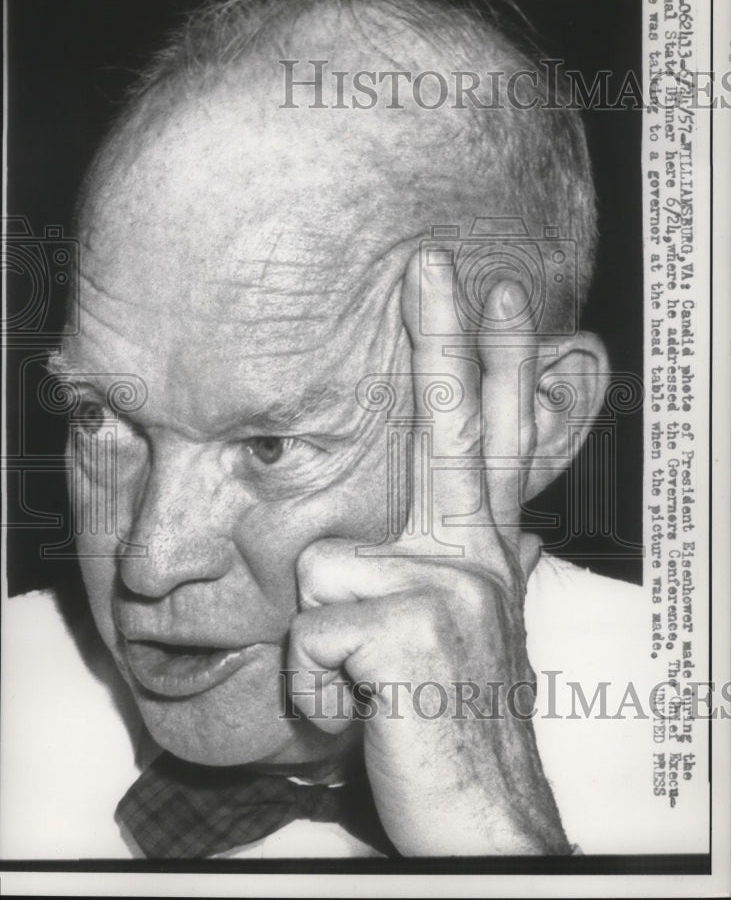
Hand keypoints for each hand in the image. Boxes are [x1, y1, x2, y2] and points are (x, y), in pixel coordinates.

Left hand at [286, 253, 569, 855]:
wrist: (480, 812)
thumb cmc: (456, 720)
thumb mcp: (472, 635)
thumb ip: (484, 573)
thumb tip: (517, 534)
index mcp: (476, 552)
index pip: (487, 440)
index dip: (496, 365)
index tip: (496, 297)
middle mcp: (470, 556)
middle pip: (445, 427)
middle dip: (439, 337)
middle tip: (429, 260)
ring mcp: (446, 590)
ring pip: (323, 568)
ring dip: (323, 649)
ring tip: (363, 692)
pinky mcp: (408, 632)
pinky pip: (312, 637)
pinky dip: (316, 693)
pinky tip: (359, 714)